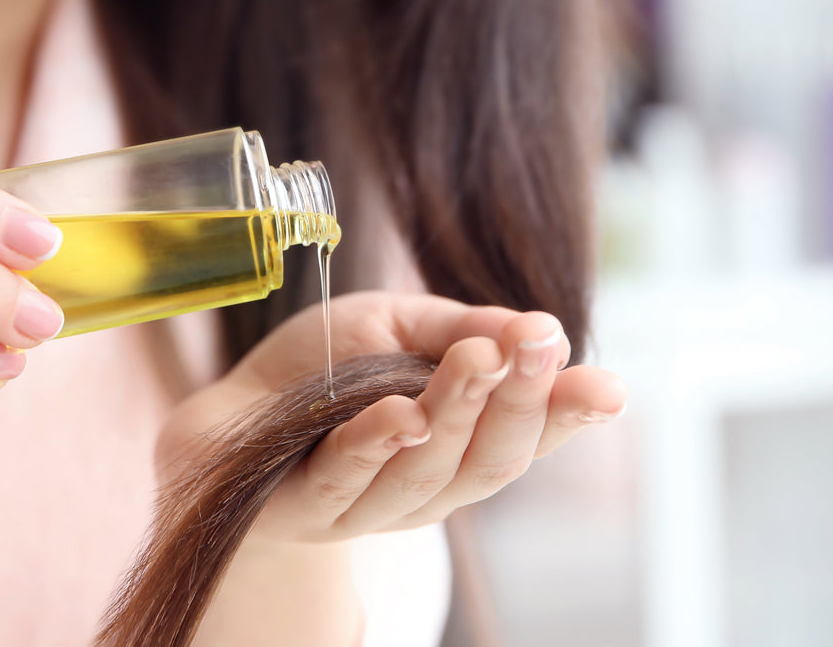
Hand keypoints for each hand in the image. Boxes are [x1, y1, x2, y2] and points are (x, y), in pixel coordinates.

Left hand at [156, 290, 626, 543]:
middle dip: (519, 402)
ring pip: (427, 472)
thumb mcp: (396, 327)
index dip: (567, 417)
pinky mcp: (306, 505)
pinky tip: (400, 414)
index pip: (525, 440)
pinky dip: (376, 446)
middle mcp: (424, 487)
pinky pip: (346, 479)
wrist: (224, 415)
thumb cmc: (318, 372)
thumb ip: (463, 327)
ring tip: (477, 360)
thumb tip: (542, 328)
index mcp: (457, 447)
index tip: (608, 388)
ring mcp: (366, 505)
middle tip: (538, 348)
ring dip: (458, 413)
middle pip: (488, 461)